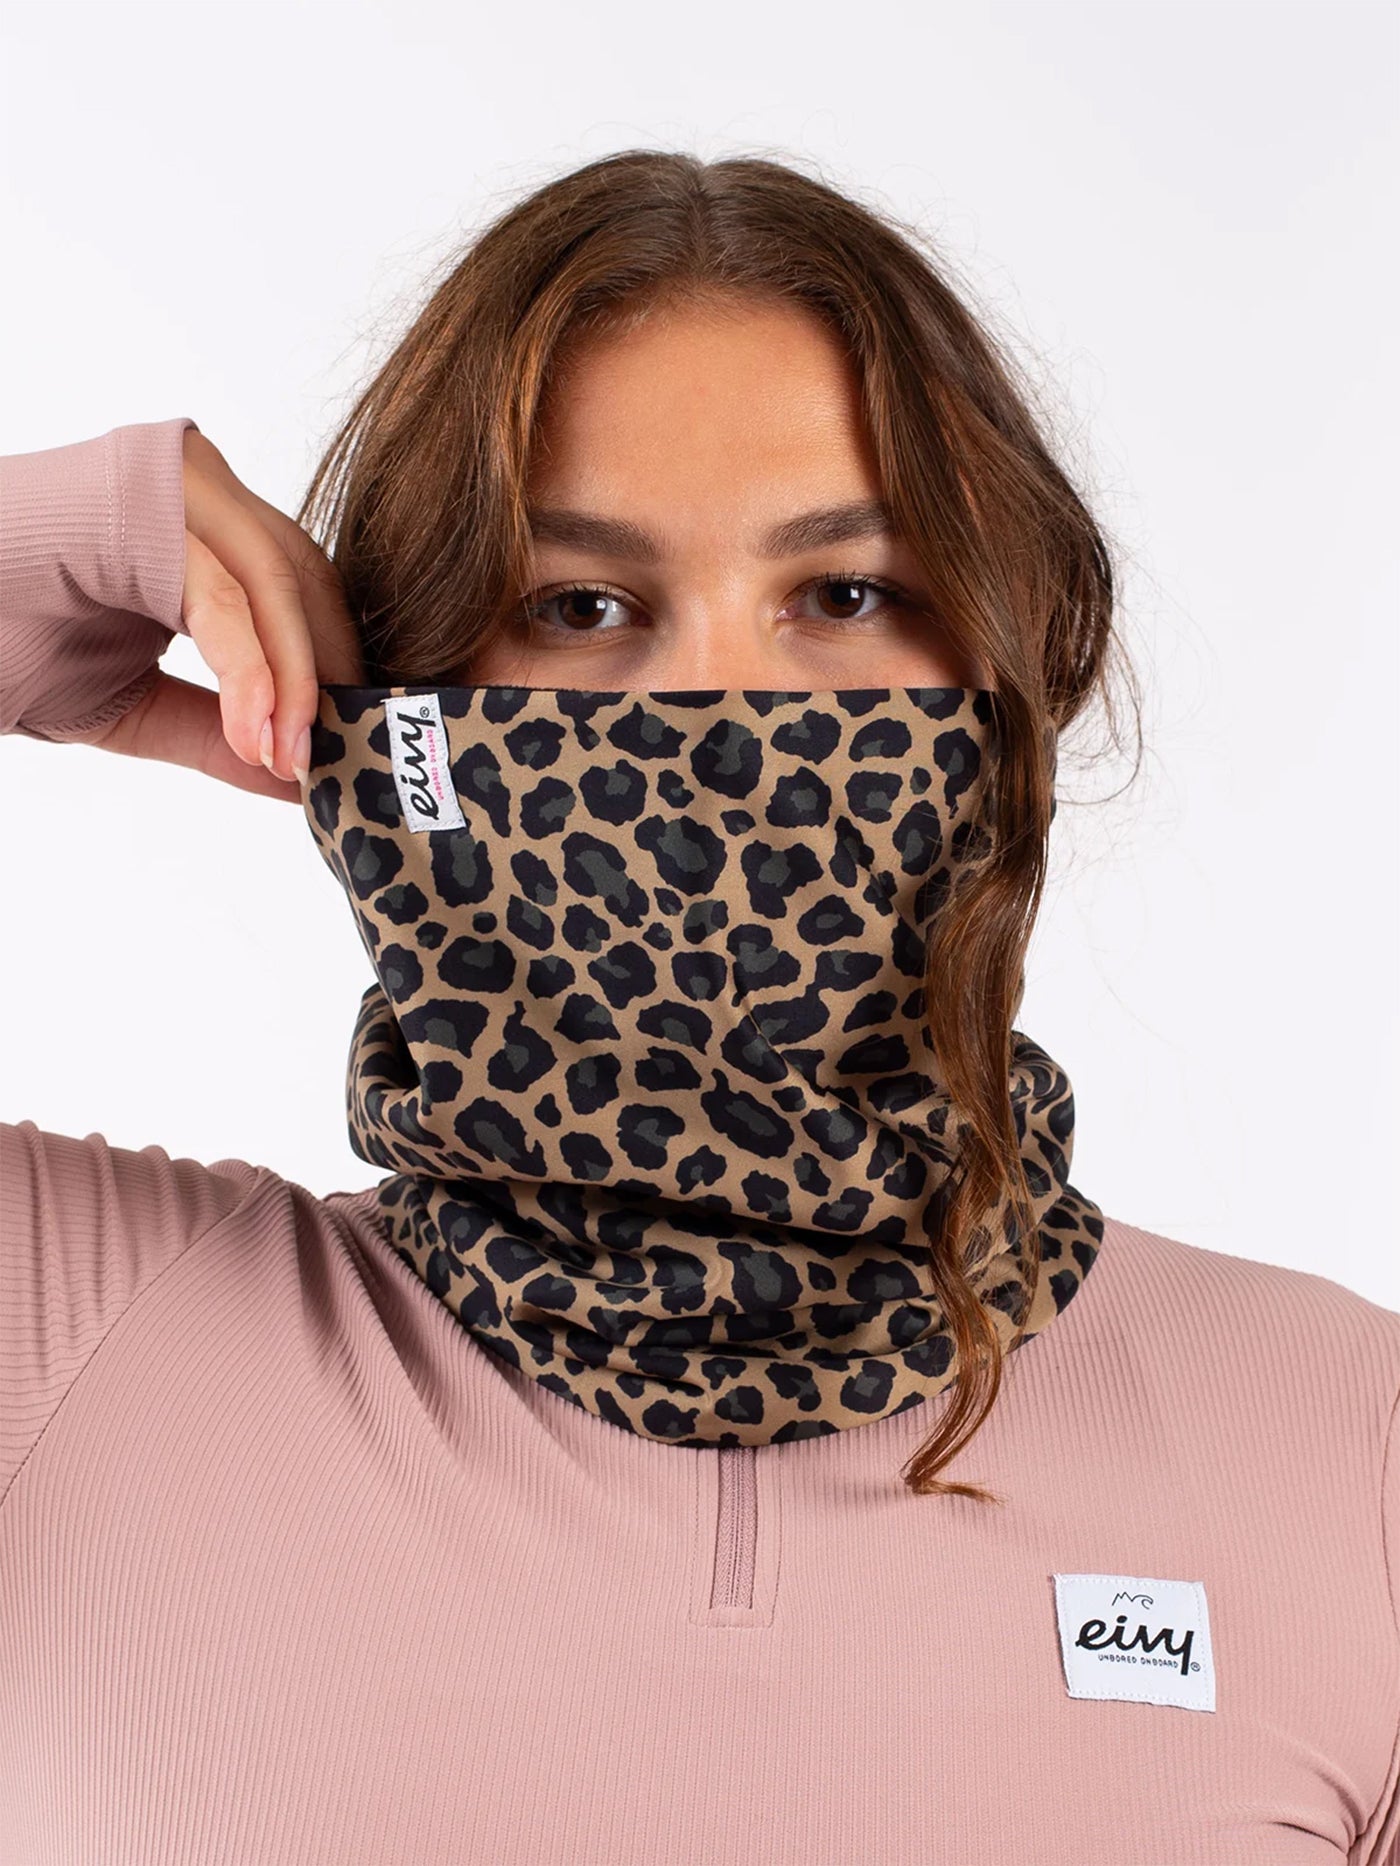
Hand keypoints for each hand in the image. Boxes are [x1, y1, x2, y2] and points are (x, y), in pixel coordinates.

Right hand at [82, 426, 365, 800]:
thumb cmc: (5, 645)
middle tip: (336, 764)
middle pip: (305, 582)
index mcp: (201, 525)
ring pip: (274, 584)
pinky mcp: (134, 504)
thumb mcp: (134, 706)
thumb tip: (301, 777)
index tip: (345, 750)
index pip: (304, 590)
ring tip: (292, 761)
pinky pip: (219, 594)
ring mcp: (167, 483)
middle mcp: (195, 488)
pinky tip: (258, 734)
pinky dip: (249, 671)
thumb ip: (219, 731)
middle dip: (327, 682)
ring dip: (294, 686)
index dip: (332, 673)